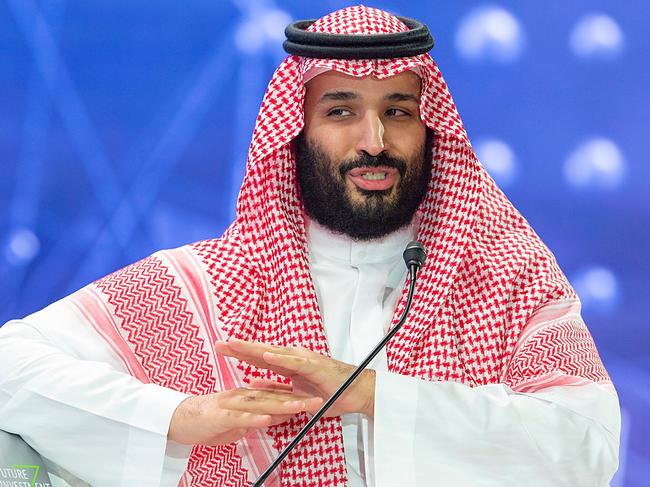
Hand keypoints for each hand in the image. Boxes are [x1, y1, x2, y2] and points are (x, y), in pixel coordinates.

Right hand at [168, 388, 322, 445]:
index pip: (275, 396)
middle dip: (296, 399)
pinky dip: (254, 417)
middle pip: (273, 397)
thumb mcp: (236, 422)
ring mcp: (231, 405)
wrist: (176, 420)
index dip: (295, 397)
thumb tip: (274, 418)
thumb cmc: (206, 421)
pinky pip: (239, 416)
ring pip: (260, 403)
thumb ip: (256, 418)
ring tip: (300, 406)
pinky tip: (268, 418)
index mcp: (246, 397)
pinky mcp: (219, 416)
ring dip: (281, 404)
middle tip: (317, 402)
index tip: (314, 400)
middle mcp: (241, 397)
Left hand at [214, 339, 375, 418]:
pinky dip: (279, 358)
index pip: (260, 357)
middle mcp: (295, 358)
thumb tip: (255, 383)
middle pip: (262, 352)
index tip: (222, 349)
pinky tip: (265, 355)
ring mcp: (304, 361)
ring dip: (253, 349)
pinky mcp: (314, 367)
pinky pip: (294, 363)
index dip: (241, 353)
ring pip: (274, 353)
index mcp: (289, 364)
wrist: (356, 392)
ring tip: (235, 345)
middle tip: (219, 344)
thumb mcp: (296, 394)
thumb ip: (276, 387)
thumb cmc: (330, 392)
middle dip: (240, 348)